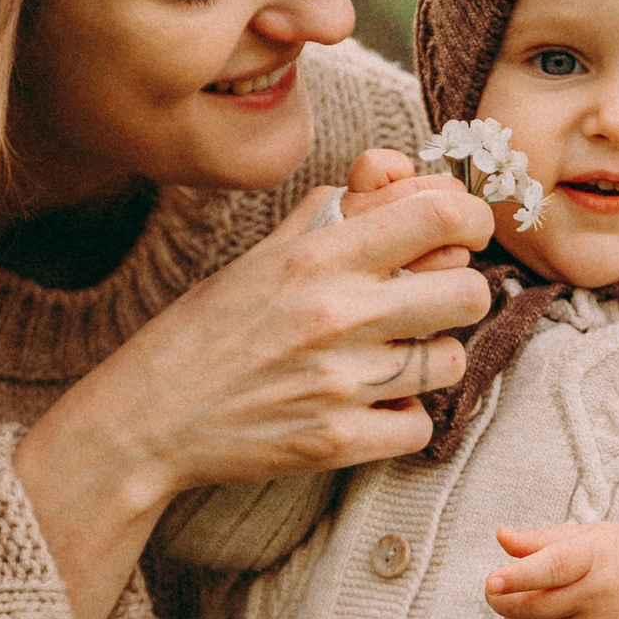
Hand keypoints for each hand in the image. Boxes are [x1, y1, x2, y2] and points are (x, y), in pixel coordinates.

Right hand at [14, 172, 492, 618]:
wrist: (146, 419)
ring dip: (431, 359)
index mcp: (318, 256)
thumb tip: (389, 175)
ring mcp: (340, 383)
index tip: (463, 233)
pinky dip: (403, 419)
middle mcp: (337, 314)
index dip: (471, 218)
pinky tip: (370, 407)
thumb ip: (329, 215)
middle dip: (460, 293)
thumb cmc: (203, 333)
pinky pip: (419, 427)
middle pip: (469, 291)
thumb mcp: (258, 257)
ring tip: (391, 360)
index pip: (442, 215)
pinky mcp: (337, 442)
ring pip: (452, 361)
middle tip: (430, 304)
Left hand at [485, 518, 618, 618]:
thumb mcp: (592, 536)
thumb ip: (543, 539)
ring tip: (519, 611)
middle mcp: (596, 597)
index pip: (552, 568)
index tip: (492, 581)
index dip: (518, 577)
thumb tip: (501, 537)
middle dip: (501, 601)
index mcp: (593, 558)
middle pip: (531, 608)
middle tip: (498, 590)